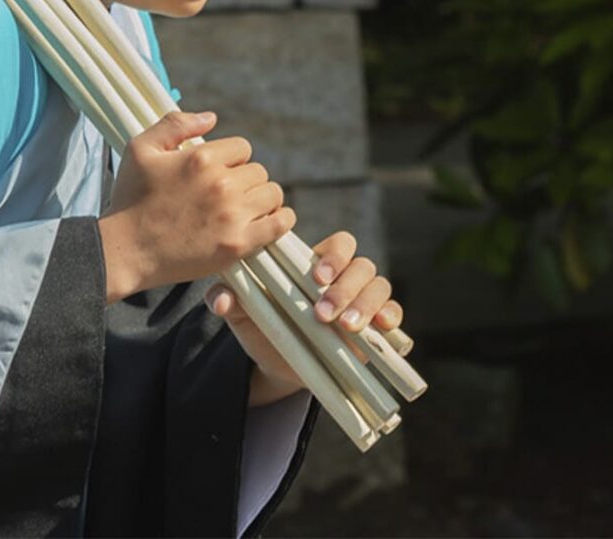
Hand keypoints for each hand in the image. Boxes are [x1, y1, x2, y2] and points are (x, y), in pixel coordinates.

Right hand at [97, 108, 294, 300]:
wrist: (126, 250)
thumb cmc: (130, 198)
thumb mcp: (140, 148)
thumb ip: (175, 124)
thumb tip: (212, 118)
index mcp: (201, 158)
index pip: (242, 148)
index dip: (231, 159)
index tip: (217, 173)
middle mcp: (221, 184)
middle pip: (259, 171)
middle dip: (244, 180)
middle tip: (225, 195)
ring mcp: (232, 216)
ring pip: (272, 194)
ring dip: (261, 199)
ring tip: (243, 208)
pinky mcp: (238, 244)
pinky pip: (280, 224)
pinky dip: (279, 220)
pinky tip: (266, 221)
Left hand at [206, 229, 407, 405]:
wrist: (281, 368)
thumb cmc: (264, 329)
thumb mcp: (244, 316)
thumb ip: (230, 300)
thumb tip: (218, 298)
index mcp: (315, 265)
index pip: (338, 244)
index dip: (333, 256)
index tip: (316, 277)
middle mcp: (344, 278)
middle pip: (361, 264)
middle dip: (346, 287)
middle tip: (323, 313)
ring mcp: (363, 301)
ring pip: (379, 285)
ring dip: (366, 303)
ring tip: (345, 326)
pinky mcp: (376, 327)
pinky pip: (393, 312)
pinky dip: (390, 316)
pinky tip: (381, 327)